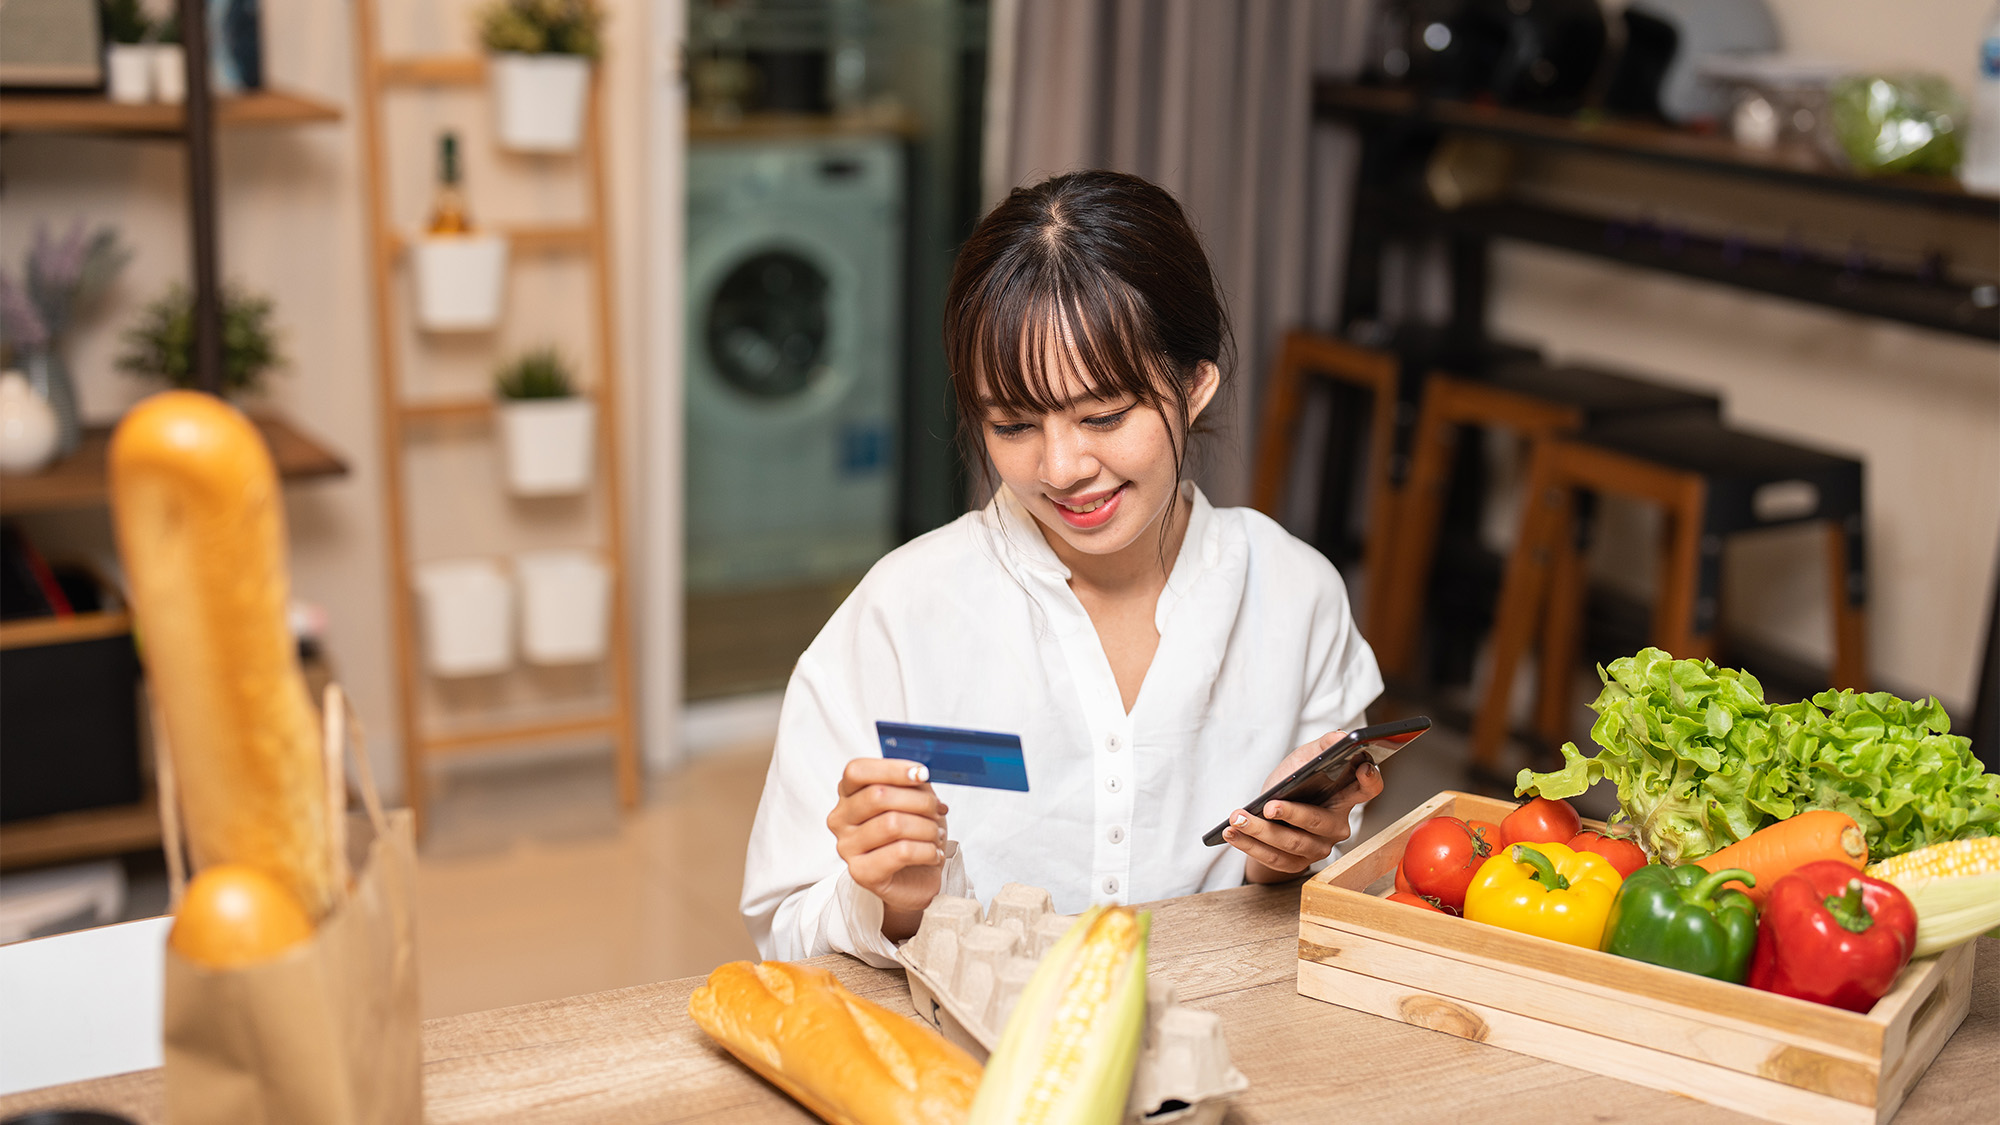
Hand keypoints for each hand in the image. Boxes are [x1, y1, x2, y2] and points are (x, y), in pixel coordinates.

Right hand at [828, 758, 951, 939]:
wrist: (916, 879)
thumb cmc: (913, 835)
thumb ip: (913, 784)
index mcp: (849, 794)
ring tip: (936, 836)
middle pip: (878, 796)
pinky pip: (901, 852)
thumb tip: (920, 775)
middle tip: (937, 812)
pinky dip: (927, 851)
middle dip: (920, 801)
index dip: (891, 769)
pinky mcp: (861, 873)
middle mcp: (841, 819)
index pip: (857, 770)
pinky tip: (933, 854)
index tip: (922, 774)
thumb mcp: (915, 800)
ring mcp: (847, 847)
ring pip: (892, 824)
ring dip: (926, 828)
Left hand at [1223, 730, 1384, 883]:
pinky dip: (1249, 845)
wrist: (1267, 813)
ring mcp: (1318, 848)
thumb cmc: (1292, 782)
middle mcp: (1337, 825)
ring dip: (1260, 831)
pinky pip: (1274, 858)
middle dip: (1292, 814)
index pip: (1367, 790)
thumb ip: (1322, 747)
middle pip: (1319, 822)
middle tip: (1269, 805)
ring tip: (1237, 817)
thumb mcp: (1303, 759)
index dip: (1370, 780)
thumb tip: (1340, 736)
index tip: (1363, 767)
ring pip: (1291, 843)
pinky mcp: (1297, 864)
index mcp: (1344, 797)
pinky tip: (1232, 832)